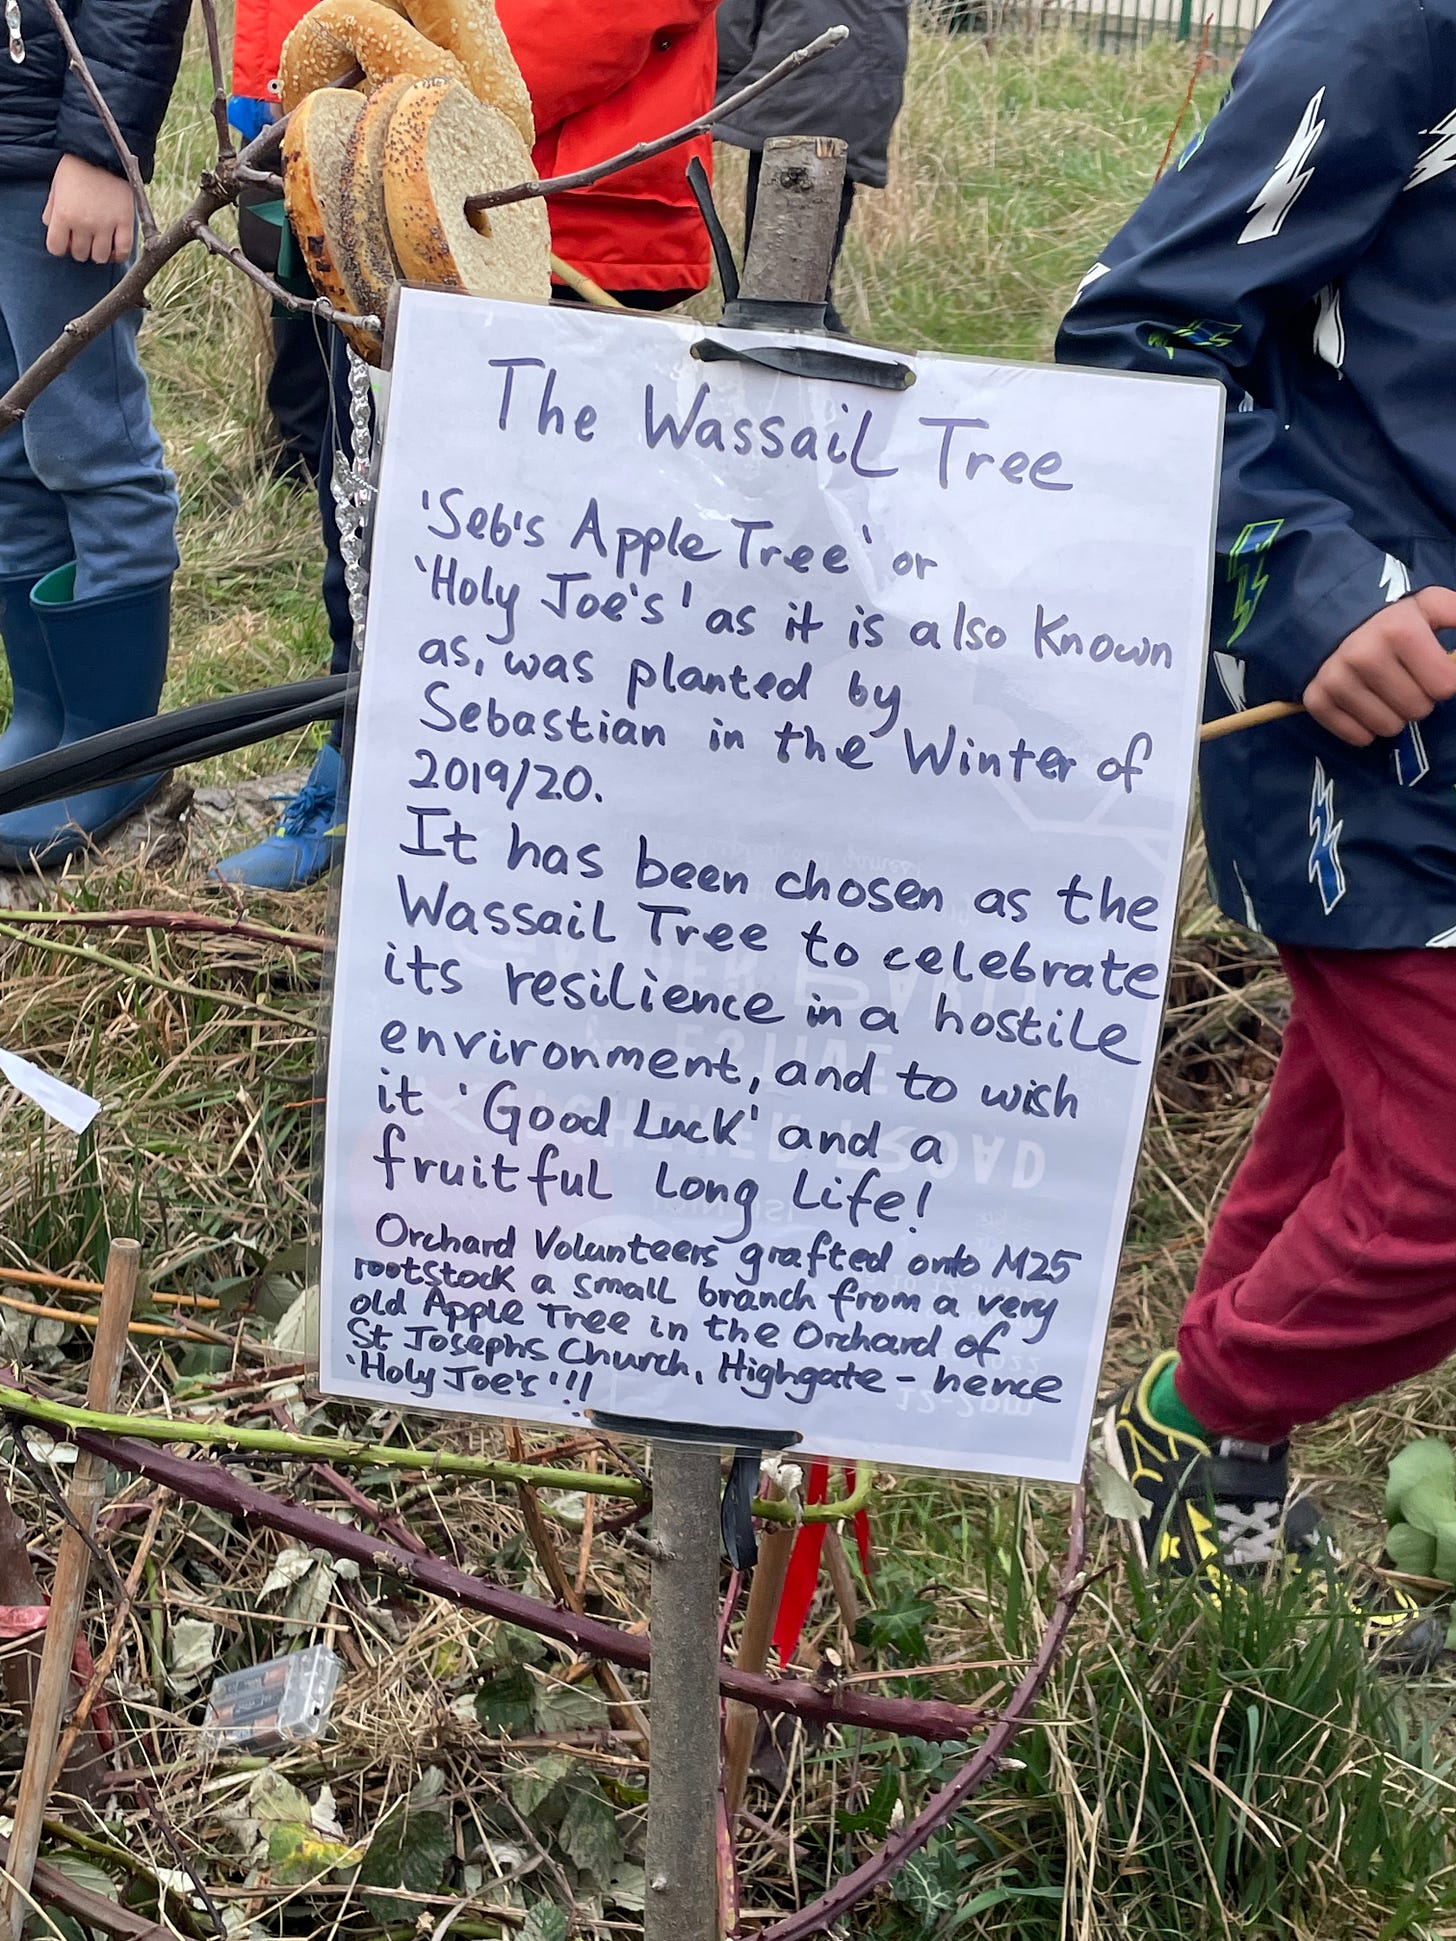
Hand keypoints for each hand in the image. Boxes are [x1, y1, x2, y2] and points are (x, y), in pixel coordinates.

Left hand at [42, 154, 134, 263]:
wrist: (103, 153)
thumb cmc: (76, 169)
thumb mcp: (55, 186)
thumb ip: (51, 211)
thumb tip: (54, 231)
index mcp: (63, 214)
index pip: (55, 248)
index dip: (59, 246)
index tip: (65, 240)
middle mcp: (83, 223)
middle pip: (79, 254)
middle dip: (79, 248)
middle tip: (83, 238)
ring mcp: (106, 225)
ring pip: (100, 257)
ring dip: (97, 253)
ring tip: (98, 243)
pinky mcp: (124, 223)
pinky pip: (123, 251)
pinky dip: (118, 256)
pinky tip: (114, 251)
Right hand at [1303, 586, 1455, 744]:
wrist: (1331, 620)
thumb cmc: (1392, 618)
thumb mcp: (1430, 606)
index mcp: (1398, 629)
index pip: (1444, 686)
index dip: (1444, 681)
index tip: (1431, 669)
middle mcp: (1363, 655)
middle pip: (1418, 710)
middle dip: (1419, 699)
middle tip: (1406, 681)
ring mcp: (1335, 679)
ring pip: (1389, 728)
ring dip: (1394, 715)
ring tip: (1385, 693)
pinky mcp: (1316, 700)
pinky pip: (1358, 737)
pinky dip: (1366, 728)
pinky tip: (1364, 706)